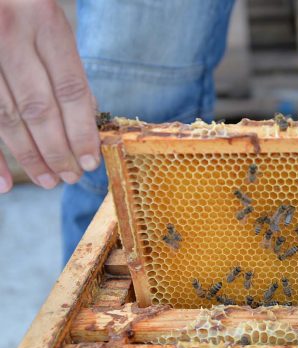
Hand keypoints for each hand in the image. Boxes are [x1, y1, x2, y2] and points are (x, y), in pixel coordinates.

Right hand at [0, 0, 98, 192]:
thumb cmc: (22, 4)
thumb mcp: (49, 21)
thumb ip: (65, 65)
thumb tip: (88, 119)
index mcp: (44, 21)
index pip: (70, 89)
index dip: (82, 131)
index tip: (91, 161)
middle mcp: (9, 34)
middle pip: (39, 108)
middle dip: (57, 149)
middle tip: (71, 178)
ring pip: (5, 116)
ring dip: (28, 155)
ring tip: (48, 180)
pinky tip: (4, 182)